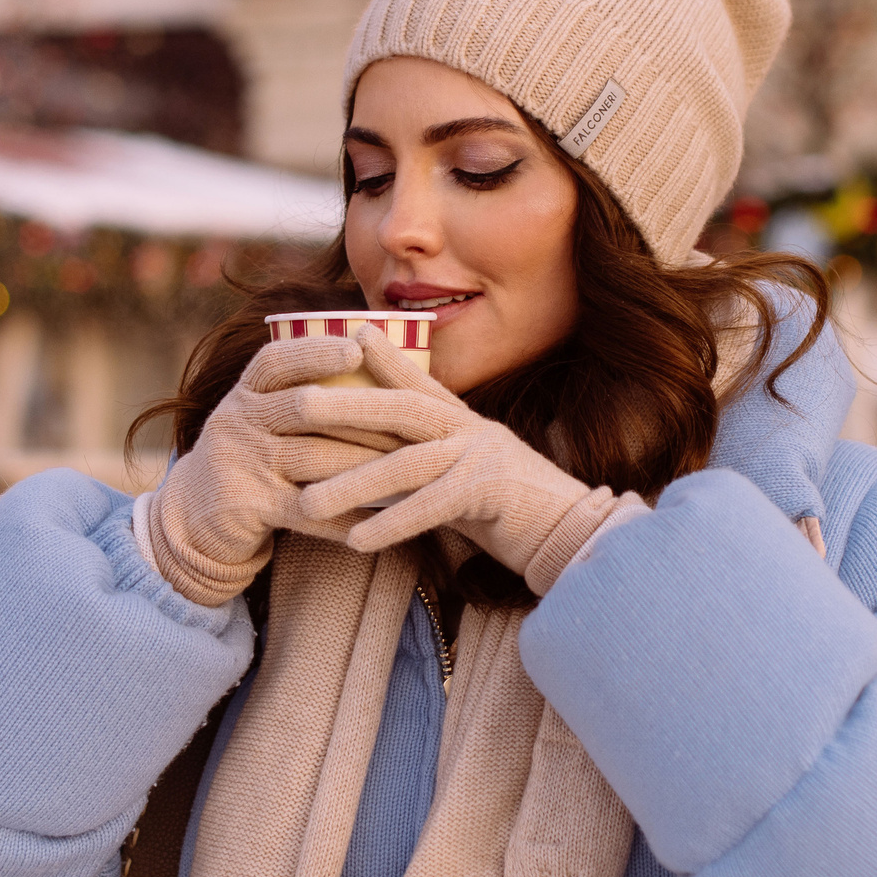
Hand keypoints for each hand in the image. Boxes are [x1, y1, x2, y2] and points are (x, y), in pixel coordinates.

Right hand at [148, 334, 393, 605]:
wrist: (194, 515)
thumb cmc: (252, 455)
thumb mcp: (260, 415)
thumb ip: (298, 391)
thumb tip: (373, 353)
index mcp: (245, 391)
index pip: (277, 361)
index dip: (316, 352)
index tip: (357, 348)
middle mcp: (238, 420)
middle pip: (303, 407)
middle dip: (360, 411)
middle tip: (410, 415)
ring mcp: (240, 463)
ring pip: (314, 458)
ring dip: (366, 463)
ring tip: (411, 464)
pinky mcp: (248, 506)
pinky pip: (308, 509)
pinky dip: (348, 514)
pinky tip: (383, 517)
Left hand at [291, 326, 643, 592]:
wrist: (579, 544)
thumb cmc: (520, 519)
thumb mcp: (474, 481)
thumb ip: (438, 467)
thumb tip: (392, 465)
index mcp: (469, 425)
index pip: (422, 384)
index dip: (385, 358)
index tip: (350, 332)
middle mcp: (476, 432)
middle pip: (404, 408)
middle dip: (348, 405)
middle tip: (297, 406)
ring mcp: (486, 459)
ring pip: (409, 463)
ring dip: (354, 482)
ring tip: (308, 502)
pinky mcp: (494, 495)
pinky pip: (433, 506)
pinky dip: (393, 523)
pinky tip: (357, 540)